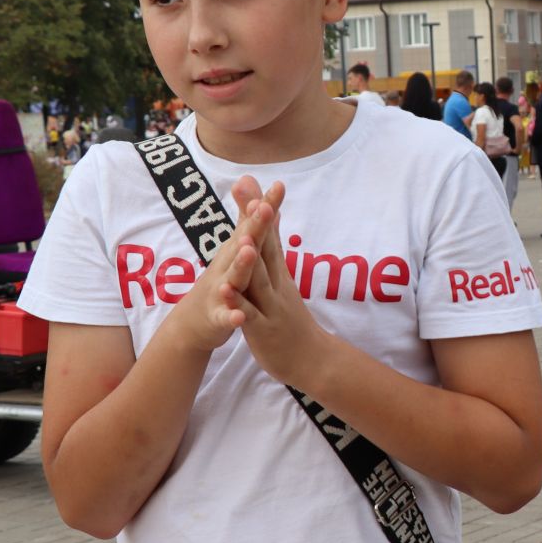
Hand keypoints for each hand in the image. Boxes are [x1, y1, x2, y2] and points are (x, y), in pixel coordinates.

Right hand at [162, 192, 272, 353]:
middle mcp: (226, 266)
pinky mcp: (216, 317)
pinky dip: (231, 316)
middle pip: (243, 244)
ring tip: (249, 250)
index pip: (252, 224)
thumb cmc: (221, 280)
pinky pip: (225, 317)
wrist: (192, 322)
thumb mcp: (234, 249)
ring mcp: (220, 292)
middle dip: (254, 226)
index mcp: (236, 251)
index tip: (280, 185)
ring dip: (240, 264)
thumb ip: (246, 219)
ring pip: (233, 278)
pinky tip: (239, 316)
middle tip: (265, 207)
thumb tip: (249, 182)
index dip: (265, 206)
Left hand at [221, 177, 333, 386]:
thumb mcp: (283, 282)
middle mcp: (277, 286)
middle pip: (268, 250)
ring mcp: (272, 308)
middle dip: (261, 223)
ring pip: (259, 282)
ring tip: (243, 240)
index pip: (272, 237)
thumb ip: (274, 252)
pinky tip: (226, 292)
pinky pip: (249, 316)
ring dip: (251, 260)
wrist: (315, 360)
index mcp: (279, 274)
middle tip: (255, 194)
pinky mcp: (263, 331)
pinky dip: (237, 304)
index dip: (265, 210)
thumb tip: (273, 223)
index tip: (258, 182)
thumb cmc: (292, 318)